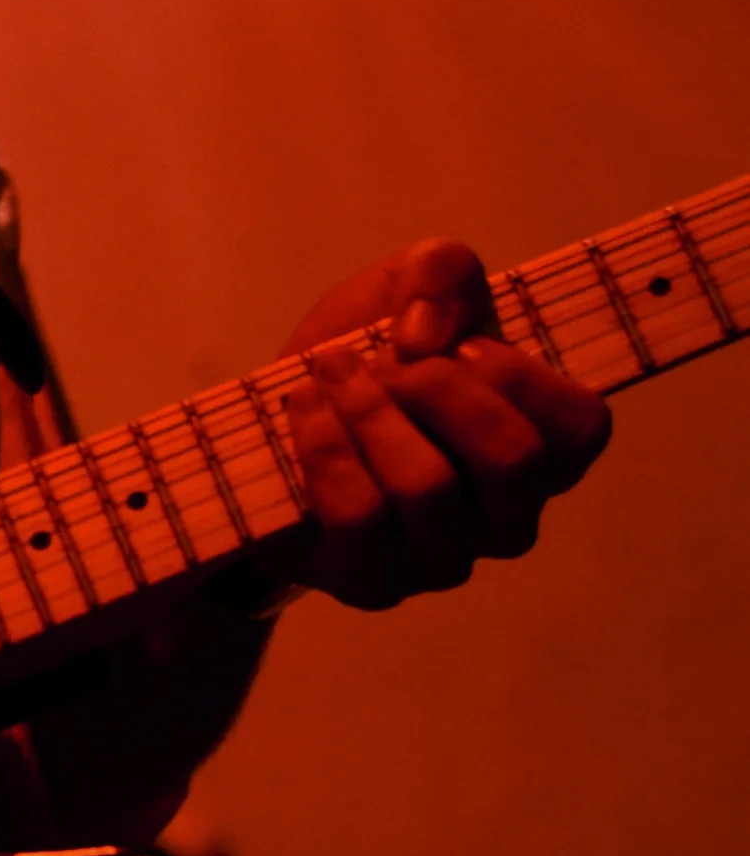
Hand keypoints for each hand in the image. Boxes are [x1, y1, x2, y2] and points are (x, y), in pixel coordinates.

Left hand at [264, 239, 610, 609]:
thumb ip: (441, 272)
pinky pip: (360, 519)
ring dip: (370, 413)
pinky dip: (325, 450)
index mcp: (541, 449)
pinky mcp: (373, 583)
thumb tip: (425, 337)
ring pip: (429, 490)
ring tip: (331, 374)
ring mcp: (442, 560)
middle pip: (511, 459)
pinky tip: (304, 412)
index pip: (581, 427)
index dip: (518, 376)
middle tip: (386, 359)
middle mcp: (505, 516)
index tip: (459, 344)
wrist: (274, 429)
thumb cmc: (364, 360)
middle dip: (437, 389)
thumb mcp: (404, 288)